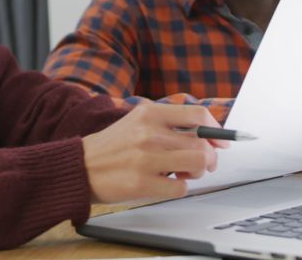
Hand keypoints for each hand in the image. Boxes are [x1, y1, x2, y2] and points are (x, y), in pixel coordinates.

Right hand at [82, 104, 227, 202]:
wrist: (80, 166)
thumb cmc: (113, 146)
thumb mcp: (137, 121)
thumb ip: (169, 123)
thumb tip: (210, 137)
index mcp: (149, 114)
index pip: (197, 115)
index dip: (216, 129)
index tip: (221, 141)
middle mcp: (149, 134)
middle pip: (202, 144)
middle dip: (209, 158)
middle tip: (201, 164)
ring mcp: (145, 159)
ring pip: (197, 164)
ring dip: (197, 172)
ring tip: (184, 172)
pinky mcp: (141, 183)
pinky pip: (180, 187)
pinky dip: (179, 187)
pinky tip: (166, 183)